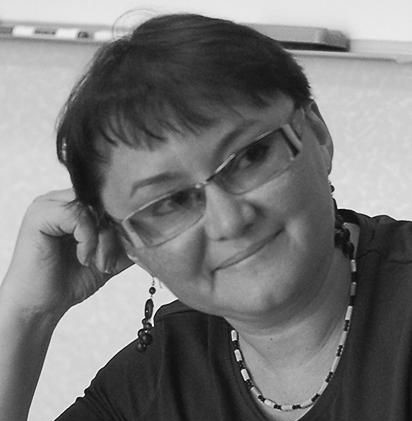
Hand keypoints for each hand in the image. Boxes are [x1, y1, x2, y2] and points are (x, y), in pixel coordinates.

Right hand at [1, 188, 132, 320]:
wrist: (43, 305)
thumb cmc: (72, 279)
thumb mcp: (109, 253)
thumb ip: (126, 237)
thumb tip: (153, 226)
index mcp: (76, 205)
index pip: (110, 197)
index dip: (123, 219)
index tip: (128, 243)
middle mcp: (61, 200)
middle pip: (104, 200)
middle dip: (114, 232)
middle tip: (108, 260)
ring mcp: (48, 204)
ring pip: (93, 207)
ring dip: (102, 239)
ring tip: (96, 262)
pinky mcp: (40, 215)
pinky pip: (77, 215)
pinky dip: (88, 239)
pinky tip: (83, 258)